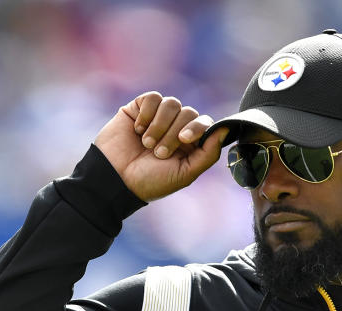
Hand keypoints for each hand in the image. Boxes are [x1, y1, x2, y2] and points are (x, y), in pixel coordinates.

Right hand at [94, 92, 228, 200]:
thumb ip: (208, 153)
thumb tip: (226, 129)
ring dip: (160, 125)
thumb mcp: (185, 173)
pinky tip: (137, 129)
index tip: (184, 140)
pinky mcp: (139, 108)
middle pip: (189, 112)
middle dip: (174, 133)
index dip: (198, 127)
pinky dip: (147, 113)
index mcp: (190, 144)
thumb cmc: (151, 181)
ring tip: (147, 143)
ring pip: (172, 104)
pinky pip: (153, 98)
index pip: (205, 123)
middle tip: (158, 152)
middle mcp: (176, 128)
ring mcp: (158, 117)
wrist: (115, 178)